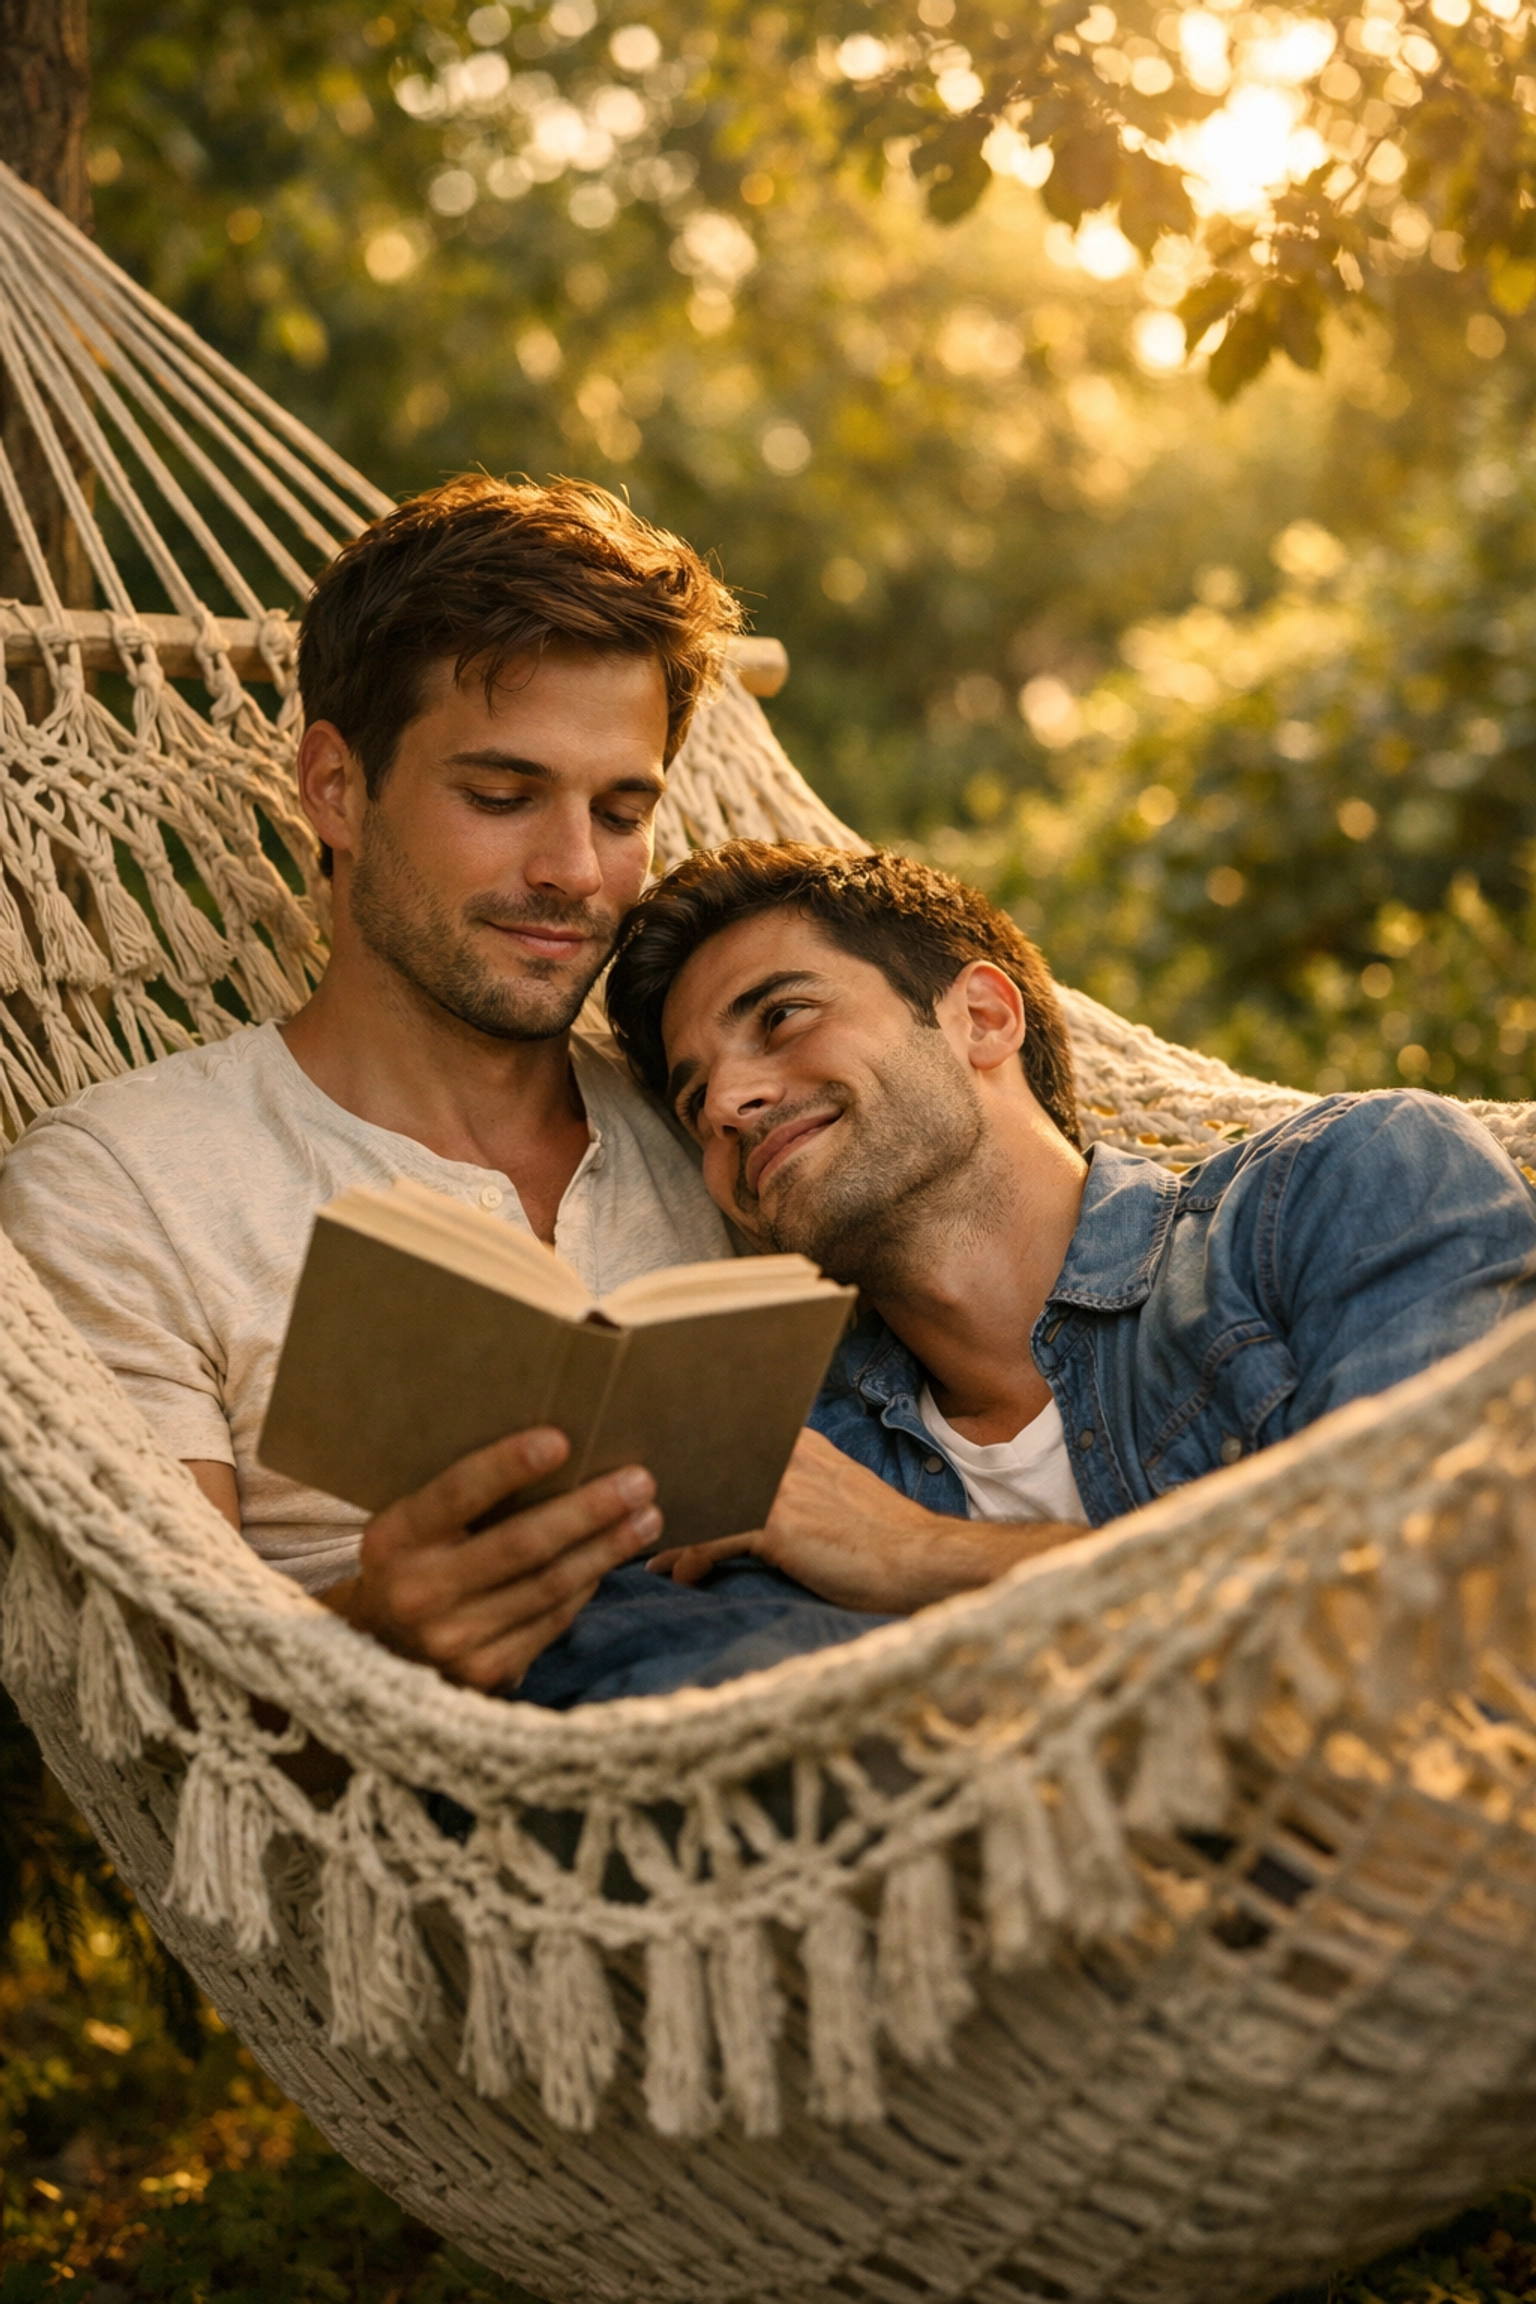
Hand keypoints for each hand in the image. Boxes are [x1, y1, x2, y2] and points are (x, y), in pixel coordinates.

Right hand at [320, 1426, 658, 1689]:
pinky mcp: (486, 1672)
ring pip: (549, 1586)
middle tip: (639, 1481)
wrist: (380, 1653)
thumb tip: (559, 1454)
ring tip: (646, 1518)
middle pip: (521, 1544)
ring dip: (606, 1549)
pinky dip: (586, 1586)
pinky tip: (609, 1561)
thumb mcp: (414, 1528)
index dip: (509, 1466)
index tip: (561, 1441)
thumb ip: (465, 1501)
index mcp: (395, 1539)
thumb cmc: (414, 1566)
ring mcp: (453, 1639)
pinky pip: (552, 1620)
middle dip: (589, 1510)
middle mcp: (419, 1592)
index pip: (458, 1493)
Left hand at [651, 1427, 1077, 1614]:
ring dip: (671, 1529)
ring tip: (650, 1554)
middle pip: (705, 1462)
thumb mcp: (834, 1497)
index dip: (688, 1456)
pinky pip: (713, 1537)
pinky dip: (691, 1559)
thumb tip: (742, 1504)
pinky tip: (681, 1578)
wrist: (921, 1560)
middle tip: (632, 1514)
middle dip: (670, 1491)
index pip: (727, 1435)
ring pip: (702, 1498)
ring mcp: (779, 1486)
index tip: (656, 1479)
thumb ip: (791, 1487)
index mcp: (798, 1441)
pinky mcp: (778, 1524)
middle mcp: (784, 1453)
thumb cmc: (878, 1539)